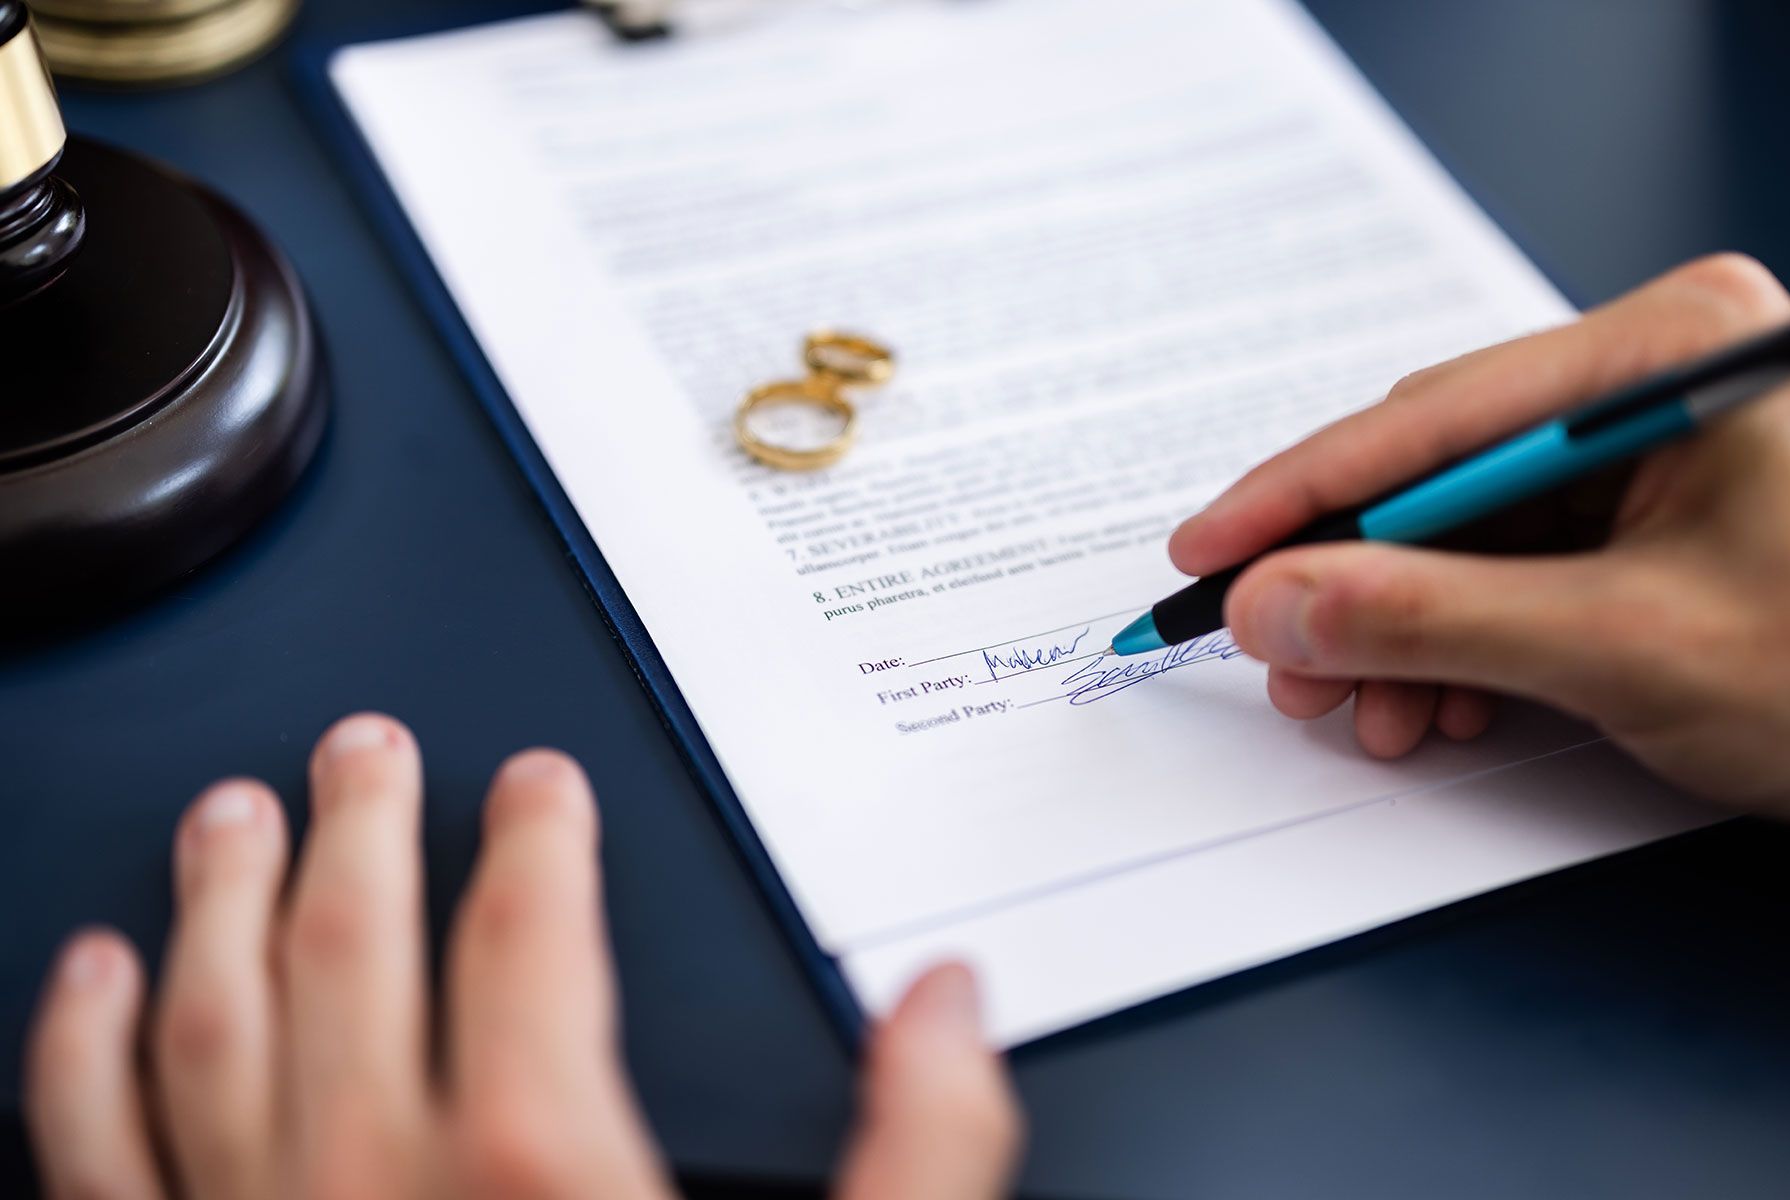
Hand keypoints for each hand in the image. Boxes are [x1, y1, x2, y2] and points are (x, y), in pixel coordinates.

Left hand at [25, 714, 1020, 1198]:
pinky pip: (96, 1158)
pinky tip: (90, 982)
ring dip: (213, 903)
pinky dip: (81, 1059)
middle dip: (359, 830)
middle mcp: (376, 1189)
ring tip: (229, 814)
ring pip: (208, 1026)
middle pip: (351, 949)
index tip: (534, 783)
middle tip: (360, 749)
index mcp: (536, 1171)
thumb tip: (948, 1009)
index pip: (529, 938)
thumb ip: (919, 1153)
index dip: (535, 839)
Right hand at [1172, 254, 1789, 864]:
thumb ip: (1428, 618)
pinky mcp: (1656, 521)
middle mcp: (1660, 379)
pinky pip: (1516, 572)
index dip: (1303, 492)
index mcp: (1676, 346)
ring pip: (1467, 535)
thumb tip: (1277, 604)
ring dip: (1402, 629)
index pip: (1438, 418)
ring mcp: (1658, 450)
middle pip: (1442, 474)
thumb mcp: (1622, 647)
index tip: (1208, 549)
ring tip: (1364, 711)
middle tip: (1280, 659)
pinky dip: (1462, 644)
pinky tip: (1437, 703)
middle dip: (1352, 581)